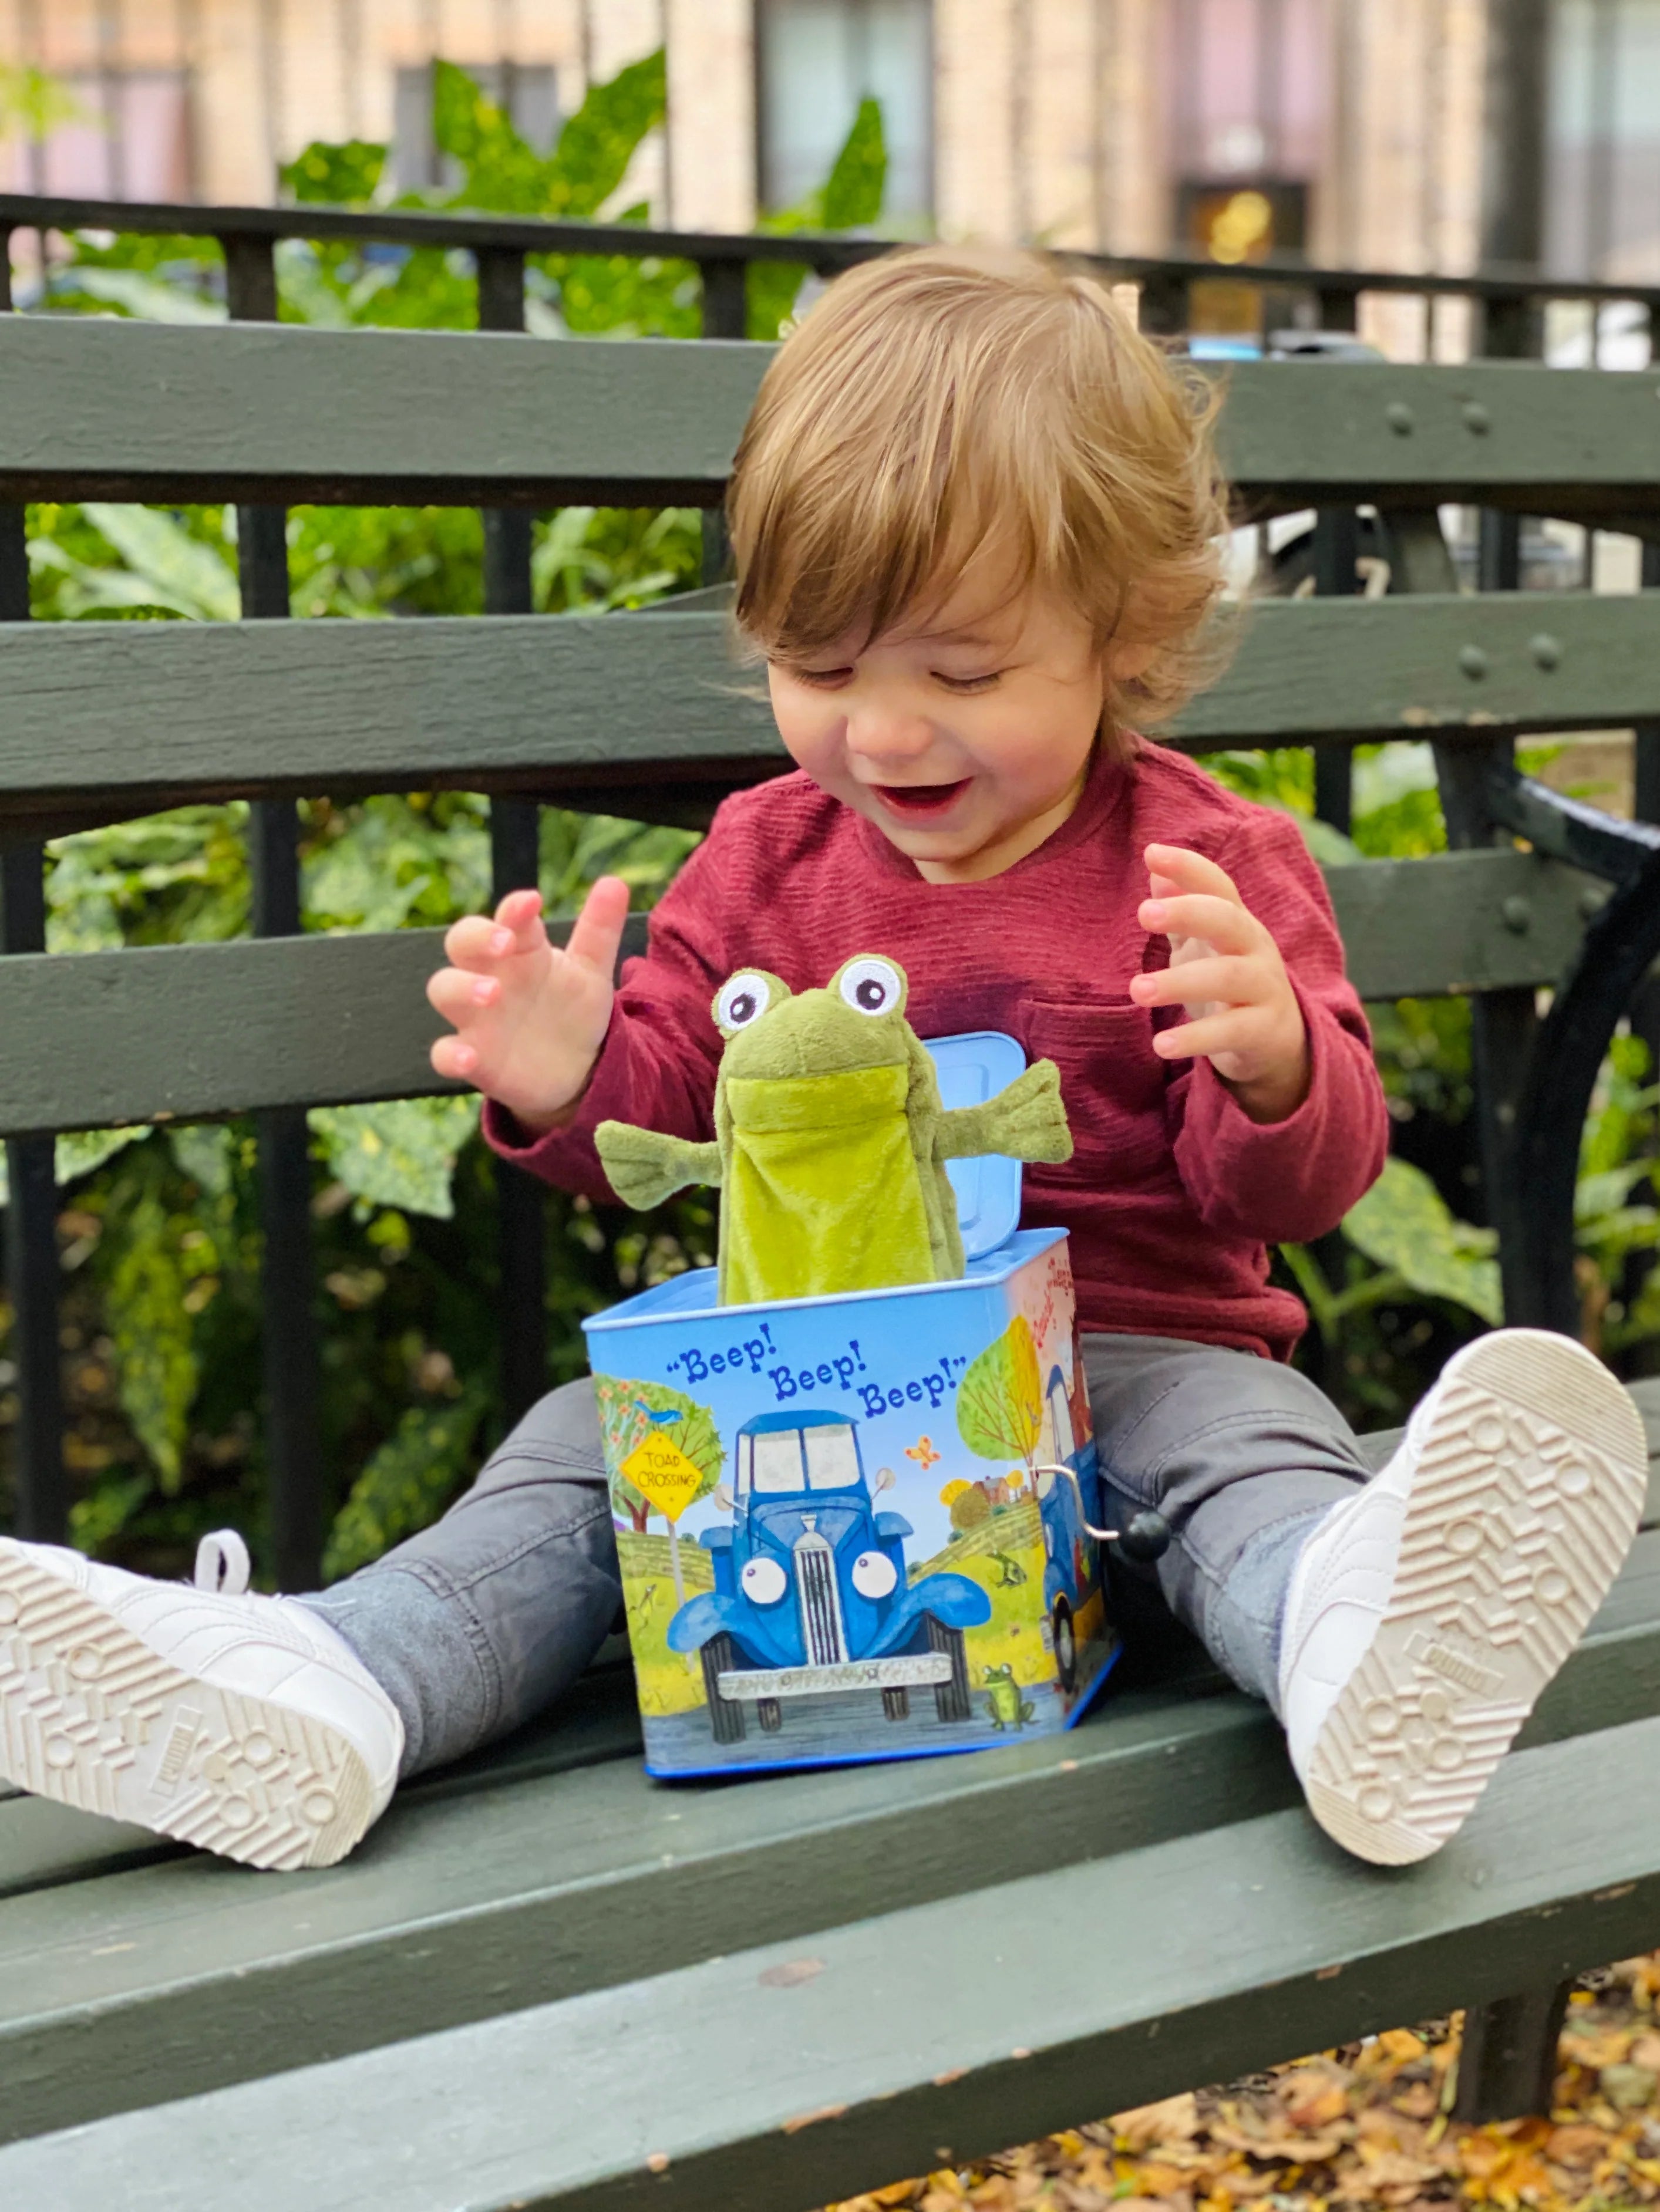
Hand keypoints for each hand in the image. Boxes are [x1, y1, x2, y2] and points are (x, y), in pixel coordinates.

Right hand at [426, 876, 629, 1133]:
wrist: (575, 1069)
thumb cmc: (572, 1010)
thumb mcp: (591, 971)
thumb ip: (599, 930)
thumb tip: (616, 883)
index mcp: (521, 950)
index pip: (508, 919)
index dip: (515, 908)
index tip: (533, 901)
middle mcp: (491, 976)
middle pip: (461, 942)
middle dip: (477, 937)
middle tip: (504, 943)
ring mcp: (476, 1016)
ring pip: (445, 989)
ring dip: (461, 987)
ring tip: (491, 993)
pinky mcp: (473, 1058)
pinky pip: (444, 1054)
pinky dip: (450, 1055)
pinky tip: (467, 1058)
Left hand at [1128, 843, 1308, 1123]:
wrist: (1276, 1039)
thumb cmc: (1230, 981)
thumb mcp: (1205, 943)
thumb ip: (1181, 908)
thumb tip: (1155, 867)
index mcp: (1236, 922)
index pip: (1218, 886)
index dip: (1189, 867)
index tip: (1152, 852)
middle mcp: (1254, 949)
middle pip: (1228, 920)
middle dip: (1188, 912)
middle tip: (1143, 913)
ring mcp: (1263, 989)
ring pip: (1228, 978)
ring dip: (1180, 982)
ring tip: (1137, 990)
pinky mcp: (1262, 1031)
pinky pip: (1230, 1032)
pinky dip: (1195, 1038)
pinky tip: (1161, 1045)